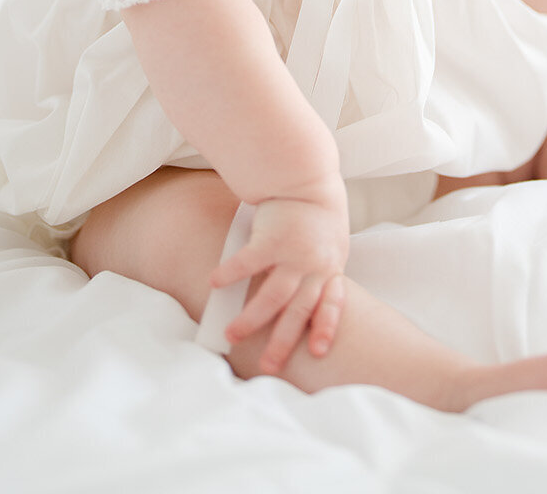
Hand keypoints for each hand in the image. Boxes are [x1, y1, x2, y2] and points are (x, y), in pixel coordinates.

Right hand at [209, 179, 349, 374]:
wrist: (307, 180)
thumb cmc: (317, 216)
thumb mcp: (330, 246)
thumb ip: (318, 272)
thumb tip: (299, 302)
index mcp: (330, 268)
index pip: (332, 303)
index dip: (325, 328)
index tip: (317, 352)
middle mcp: (315, 265)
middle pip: (298, 311)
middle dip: (282, 341)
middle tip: (268, 366)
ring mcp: (294, 253)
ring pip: (273, 296)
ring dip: (252, 319)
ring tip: (232, 334)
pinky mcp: (272, 239)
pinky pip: (248, 263)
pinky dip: (230, 274)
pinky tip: (214, 283)